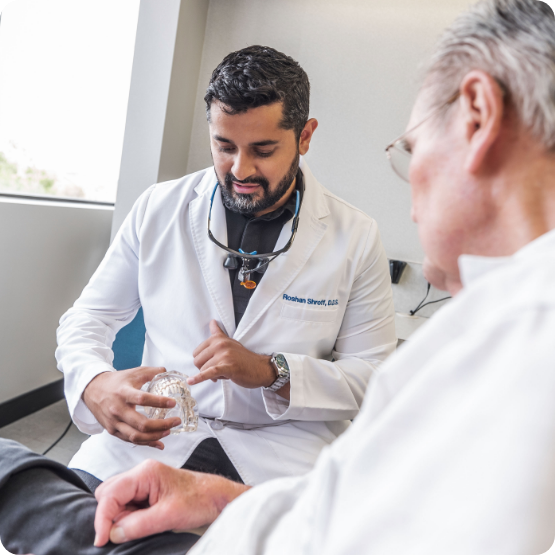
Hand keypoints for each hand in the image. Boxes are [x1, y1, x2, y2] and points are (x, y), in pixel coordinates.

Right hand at [82, 367, 181, 448]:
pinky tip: (159, 443)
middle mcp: (117, 409)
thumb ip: (151, 372)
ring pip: (136, 436)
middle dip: (162, 425)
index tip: (173, 403)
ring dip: (155, 436)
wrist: (92, 390)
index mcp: (123, 393)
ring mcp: (114, 422)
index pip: (142, 399)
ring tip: (169, 431)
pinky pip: (130, 440)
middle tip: (176, 421)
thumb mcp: (133, 373)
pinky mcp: (112, 430)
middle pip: (141, 424)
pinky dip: (146, 443)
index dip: (159, 402)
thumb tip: (167, 370)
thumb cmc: (115, 382)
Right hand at [93, 459, 248, 545]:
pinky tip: (142, 524)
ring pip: (115, 501)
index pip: (110, 493)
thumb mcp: (169, 516)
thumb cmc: (199, 499)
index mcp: (145, 472)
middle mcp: (141, 474)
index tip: (102, 540)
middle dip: (109, 516)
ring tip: (140, 526)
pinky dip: (127, 518)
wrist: (216, 497)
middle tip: (123, 533)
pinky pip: (126, 505)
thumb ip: (138, 525)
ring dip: (119, 518)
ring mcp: (143, 483)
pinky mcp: (146, 492)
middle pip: (108, 494)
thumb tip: (113, 533)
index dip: (102, 517)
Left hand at [189, 320, 276, 388]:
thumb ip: (218, 333)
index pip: (197, 352)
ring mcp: (224, 355)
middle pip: (197, 361)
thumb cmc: (244, 357)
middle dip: (204, 369)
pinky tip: (191, 381)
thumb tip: (212, 322)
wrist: (261, 368)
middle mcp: (220, 344)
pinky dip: (199, 378)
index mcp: (218, 339)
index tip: (212, 363)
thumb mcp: (230, 342)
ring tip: (223, 374)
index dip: (203, 361)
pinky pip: (209, 373)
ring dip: (211, 376)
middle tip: (217, 371)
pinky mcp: (227, 367)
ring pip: (203, 369)